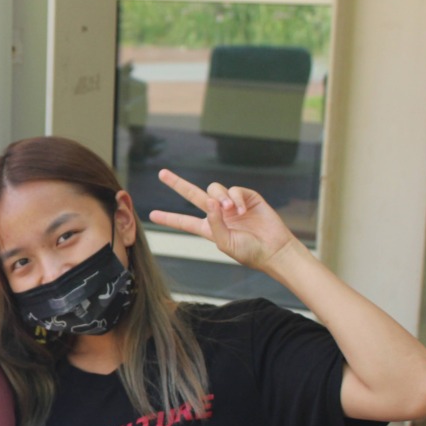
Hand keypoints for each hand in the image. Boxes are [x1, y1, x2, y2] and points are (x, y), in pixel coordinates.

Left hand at [148, 169, 297, 270]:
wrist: (274, 249)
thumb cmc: (249, 252)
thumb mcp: (225, 243)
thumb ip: (214, 223)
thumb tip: (209, 202)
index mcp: (209, 228)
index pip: (185, 222)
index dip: (169, 218)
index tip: (152, 215)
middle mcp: (218, 214)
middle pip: (193, 195)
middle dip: (178, 184)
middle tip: (161, 174)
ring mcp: (232, 204)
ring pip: (214, 189)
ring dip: (219, 197)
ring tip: (230, 209)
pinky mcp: (247, 197)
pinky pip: (234, 190)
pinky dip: (236, 198)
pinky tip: (243, 210)